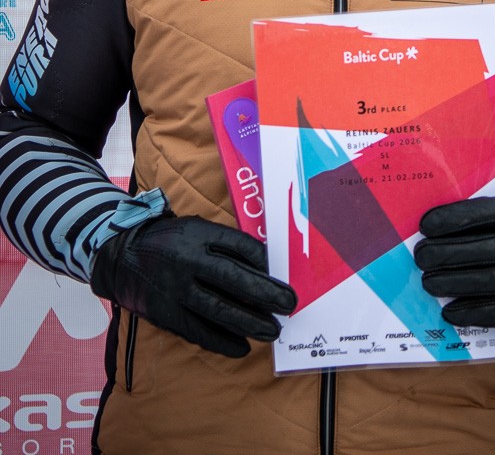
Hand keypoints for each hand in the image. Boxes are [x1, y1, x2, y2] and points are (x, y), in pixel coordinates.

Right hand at [90, 214, 296, 356]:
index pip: (240, 246)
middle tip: (288, 305)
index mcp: (198, 235)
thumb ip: (225, 244)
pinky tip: (242, 347)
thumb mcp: (196, 229)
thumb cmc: (171, 240)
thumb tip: (263, 267)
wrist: (122, 255)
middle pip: (233, 279)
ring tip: (272, 331)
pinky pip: (198, 331)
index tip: (280, 274)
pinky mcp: (165, 313)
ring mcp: (175, 289)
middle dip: (265, 294)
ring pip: (218, 310)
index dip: (263, 261)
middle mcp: (187, 261)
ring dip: (249, 322)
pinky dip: (222, 342)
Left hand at [413, 195, 494, 325]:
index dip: (448, 220)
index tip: (424, 225)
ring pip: (486, 283)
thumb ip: (488, 216)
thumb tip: (439, 227)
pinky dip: (471, 313)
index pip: (480, 215)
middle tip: (421, 257)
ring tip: (428, 282)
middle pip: (479, 251)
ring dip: (451, 284)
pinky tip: (450, 311)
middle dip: (443, 255)